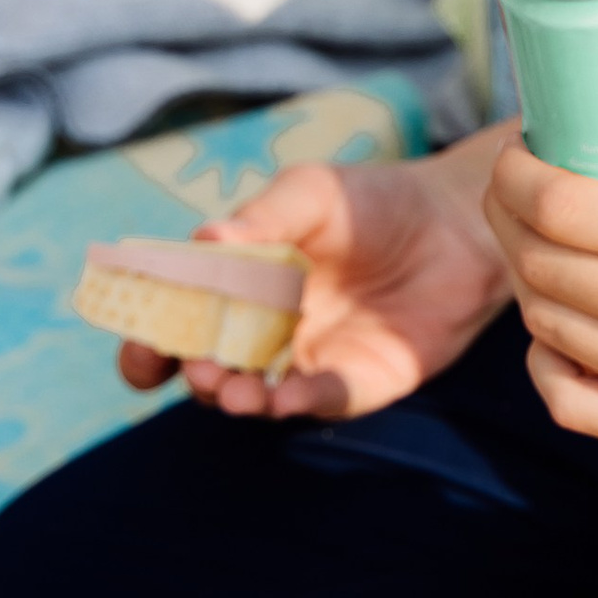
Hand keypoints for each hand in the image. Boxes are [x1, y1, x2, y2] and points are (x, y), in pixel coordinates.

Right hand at [114, 133, 511, 420]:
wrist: (457, 219)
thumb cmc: (372, 200)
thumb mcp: (311, 194)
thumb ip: (263, 218)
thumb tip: (206, 239)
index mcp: (238, 286)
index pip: (177, 326)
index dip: (149, 346)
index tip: (141, 355)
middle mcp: (266, 331)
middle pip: (210, 368)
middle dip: (196, 376)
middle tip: (200, 371)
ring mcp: (310, 359)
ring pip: (258, 394)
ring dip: (240, 399)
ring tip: (236, 392)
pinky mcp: (359, 380)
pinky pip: (321, 400)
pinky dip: (298, 403)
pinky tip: (285, 399)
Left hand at [484, 77, 597, 462]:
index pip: (555, 205)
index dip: (513, 173)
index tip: (519, 150)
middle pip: (539, 265)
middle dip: (508, 217)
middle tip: (522, 188)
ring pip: (547, 329)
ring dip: (528, 280)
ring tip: (544, 245)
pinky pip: (570, 403)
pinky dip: (547, 362)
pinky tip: (560, 327)